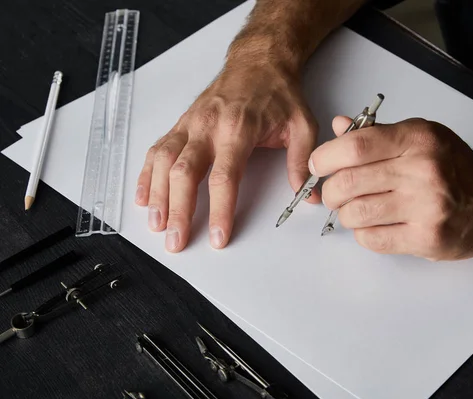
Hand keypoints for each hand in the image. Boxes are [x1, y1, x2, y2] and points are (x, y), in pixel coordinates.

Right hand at [135, 63, 318, 251]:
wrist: (258, 61)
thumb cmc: (278, 92)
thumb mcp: (302, 124)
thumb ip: (302, 161)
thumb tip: (307, 195)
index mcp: (239, 128)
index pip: (225, 176)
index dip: (219, 209)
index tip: (218, 236)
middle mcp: (208, 126)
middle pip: (186, 172)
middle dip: (179, 210)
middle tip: (176, 240)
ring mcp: (191, 124)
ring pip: (165, 161)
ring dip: (157, 194)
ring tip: (156, 224)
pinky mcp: (182, 123)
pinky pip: (158, 149)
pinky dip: (148, 174)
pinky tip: (143, 196)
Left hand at [310, 117, 472, 260]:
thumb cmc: (454, 168)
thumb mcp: (420, 136)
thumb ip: (377, 134)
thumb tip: (338, 127)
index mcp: (416, 140)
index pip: (355, 147)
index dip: (326, 158)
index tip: (319, 165)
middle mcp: (421, 171)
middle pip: (348, 183)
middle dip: (330, 191)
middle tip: (334, 193)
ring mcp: (425, 207)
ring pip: (355, 214)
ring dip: (345, 214)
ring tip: (355, 209)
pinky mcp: (427, 238)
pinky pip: (372, 239)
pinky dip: (363, 233)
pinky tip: (374, 225)